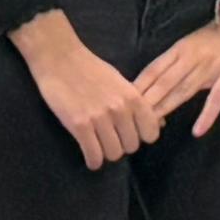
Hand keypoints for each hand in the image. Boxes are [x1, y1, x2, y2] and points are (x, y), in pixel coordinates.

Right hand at [13, 12, 159, 168]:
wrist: (59, 58)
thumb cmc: (90, 68)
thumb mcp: (120, 82)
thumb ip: (137, 104)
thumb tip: (160, 123)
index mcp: (133, 97)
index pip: (151, 133)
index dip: (140, 136)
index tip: (129, 133)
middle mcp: (120, 109)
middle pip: (131, 147)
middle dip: (121, 145)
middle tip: (109, 138)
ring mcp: (99, 118)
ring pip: (113, 154)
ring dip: (106, 153)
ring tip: (98, 145)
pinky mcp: (79, 125)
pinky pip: (94, 156)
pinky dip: (93, 160)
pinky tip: (89, 156)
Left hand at [126, 0, 219, 140]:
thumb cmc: (219, 36)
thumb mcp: (192, 44)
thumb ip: (176, 64)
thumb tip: (153, 85)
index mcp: (180, 49)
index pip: (153, 70)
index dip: (137, 88)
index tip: (121, 104)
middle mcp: (192, 57)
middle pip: (164, 82)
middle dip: (146, 102)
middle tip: (129, 121)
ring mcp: (211, 67)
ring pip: (184, 90)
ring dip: (166, 108)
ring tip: (151, 126)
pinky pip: (217, 98)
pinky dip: (207, 115)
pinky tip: (197, 131)